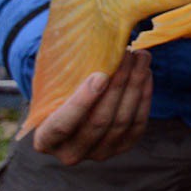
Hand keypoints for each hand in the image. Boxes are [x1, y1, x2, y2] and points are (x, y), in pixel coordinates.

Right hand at [31, 49, 151, 164]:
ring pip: (122, 121)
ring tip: (141, 56)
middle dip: (118, 84)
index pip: (62, 125)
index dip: (83, 101)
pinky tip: (146, 73)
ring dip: (135, 85)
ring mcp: (99, 153)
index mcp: (45, 140)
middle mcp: (71, 153)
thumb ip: (64, 75)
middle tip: (128, 54)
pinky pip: (138, 123)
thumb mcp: (52, 86)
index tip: (100, 75)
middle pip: (100, 121)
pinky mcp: (122, 147)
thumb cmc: (57, 92)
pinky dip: (144, 96)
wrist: (72, 110)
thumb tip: (89, 37)